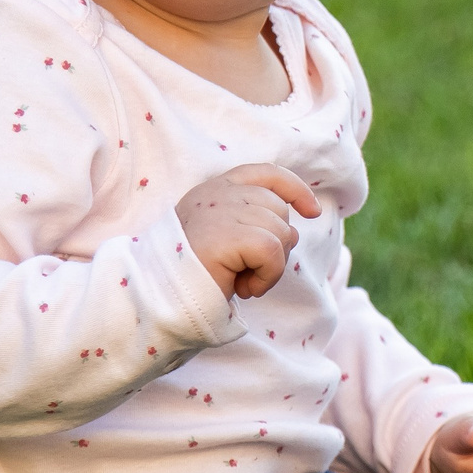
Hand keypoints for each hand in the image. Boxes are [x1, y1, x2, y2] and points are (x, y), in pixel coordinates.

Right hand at [175, 164, 321, 299]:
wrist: (160, 299)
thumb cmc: (196, 275)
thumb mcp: (228, 240)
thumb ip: (255, 223)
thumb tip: (294, 230)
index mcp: (215, 189)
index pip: (267, 173)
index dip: (295, 189)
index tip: (312, 211)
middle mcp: (217, 193)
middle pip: (279, 210)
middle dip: (276, 245)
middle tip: (246, 270)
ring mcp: (220, 209)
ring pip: (281, 232)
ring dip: (270, 267)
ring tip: (240, 280)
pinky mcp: (227, 233)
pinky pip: (273, 252)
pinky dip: (266, 277)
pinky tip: (243, 288)